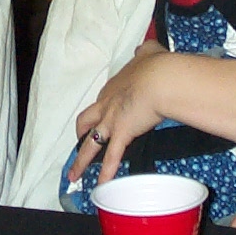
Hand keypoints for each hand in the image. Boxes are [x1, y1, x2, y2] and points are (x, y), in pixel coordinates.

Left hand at [70, 41, 170, 185]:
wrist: (162, 79)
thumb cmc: (158, 66)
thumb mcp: (150, 53)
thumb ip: (145, 52)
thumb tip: (144, 49)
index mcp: (114, 87)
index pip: (102, 100)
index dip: (100, 110)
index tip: (102, 115)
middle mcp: (107, 104)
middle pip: (86, 121)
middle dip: (81, 133)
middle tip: (80, 141)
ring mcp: (112, 120)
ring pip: (89, 144)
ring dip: (81, 161)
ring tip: (74, 175)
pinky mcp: (122, 133)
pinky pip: (111, 157)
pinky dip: (106, 173)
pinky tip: (100, 185)